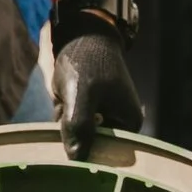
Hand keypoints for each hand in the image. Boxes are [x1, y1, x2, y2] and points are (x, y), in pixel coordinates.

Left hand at [49, 0, 143, 159]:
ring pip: (77, 132)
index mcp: (129, 123)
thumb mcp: (82, 94)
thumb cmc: (86, 61)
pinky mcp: (89, 107)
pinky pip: (71, 121)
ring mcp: (104, 115)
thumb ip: (80, 125)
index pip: (106, 151)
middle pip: (89, 143)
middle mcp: (119, 122)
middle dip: (72, 130)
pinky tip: (62, 98)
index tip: (69, 136)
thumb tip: (77, 158)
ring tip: (65, 98)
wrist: (80, 33)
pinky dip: (63, 113)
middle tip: (67, 107)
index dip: (85, 148)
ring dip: (64, 120)